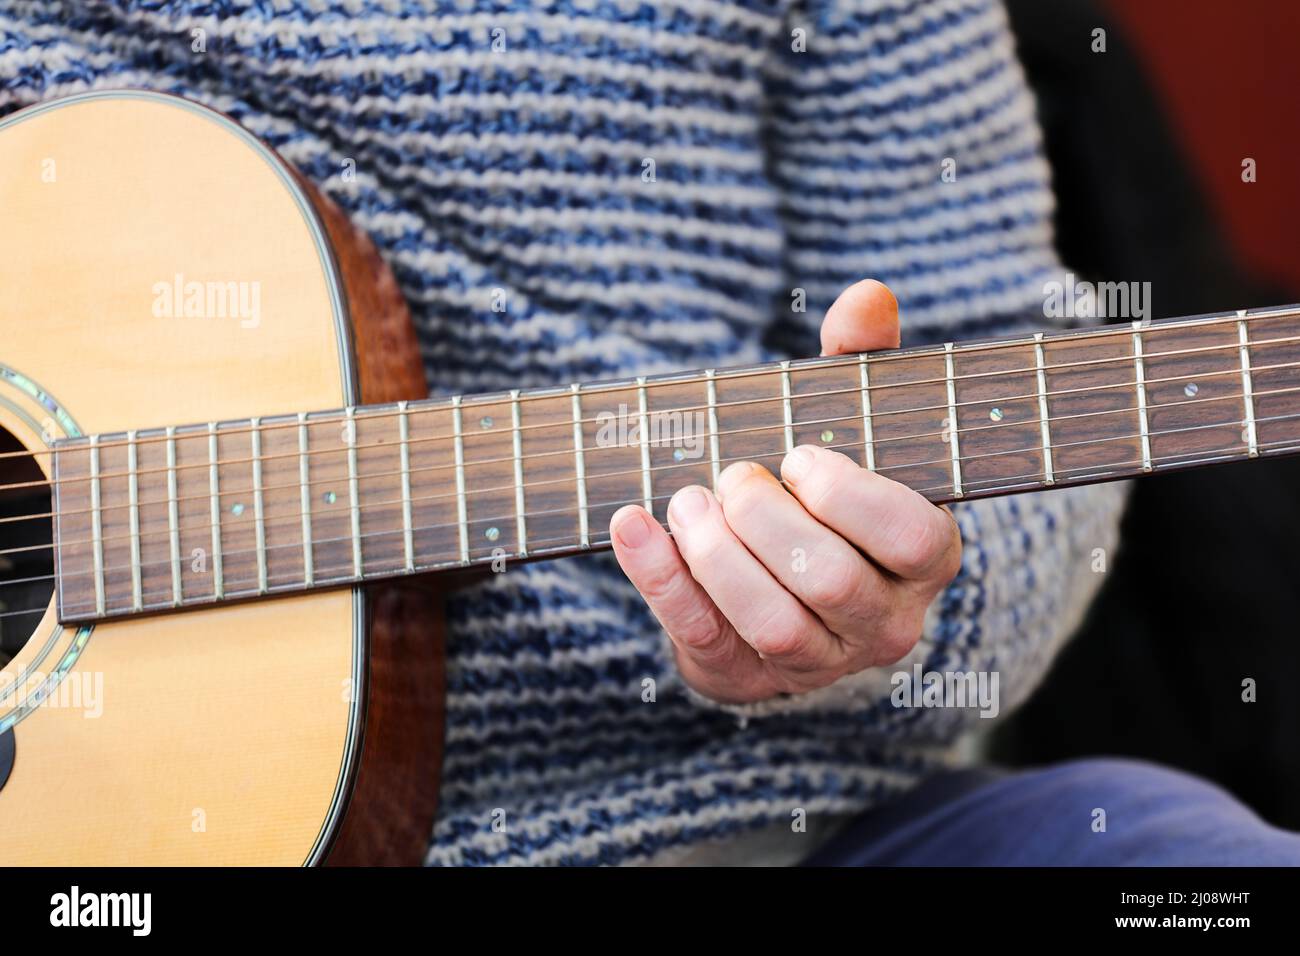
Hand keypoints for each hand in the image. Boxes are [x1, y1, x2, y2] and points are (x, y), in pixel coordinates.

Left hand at [610, 280, 961, 704]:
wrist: (786, 587)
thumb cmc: (828, 494)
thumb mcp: (852, 428)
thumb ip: (861, 365)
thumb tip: (867, 296)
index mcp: (923, 556)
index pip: (910, 537)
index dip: (851, 497)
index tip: (798, 456)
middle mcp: (884, 619)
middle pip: (830, 581)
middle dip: (768, 521)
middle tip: (731, 475)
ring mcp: (819, 659)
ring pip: (774, 624)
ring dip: (718, 557)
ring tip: (687, 500)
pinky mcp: (748, 674)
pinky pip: (705, 637)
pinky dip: (661, 580)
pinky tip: (631, 525)